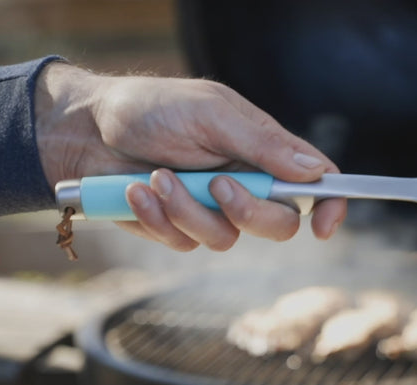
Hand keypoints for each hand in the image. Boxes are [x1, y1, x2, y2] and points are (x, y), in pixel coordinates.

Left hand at [34, 62, 345, 250]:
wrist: (85, 130)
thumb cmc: (150, 109)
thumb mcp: (212, 114)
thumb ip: (264, 145)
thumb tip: (315, 171)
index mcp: (262, 150)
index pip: (315, 182)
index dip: (330, 206)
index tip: (326, 227)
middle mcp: (244, 183)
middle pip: (278, 225)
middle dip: (247, 211)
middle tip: (216, 184)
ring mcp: (210, 210)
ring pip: (226, 239)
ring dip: (186, 209)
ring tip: (155, 176)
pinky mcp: (176, 228)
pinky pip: (183, 243)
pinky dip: (157, 217)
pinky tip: (136, 191)